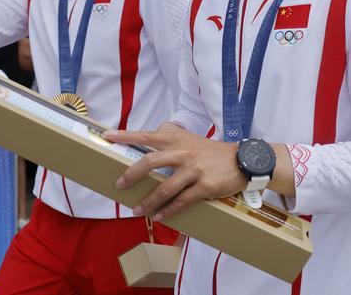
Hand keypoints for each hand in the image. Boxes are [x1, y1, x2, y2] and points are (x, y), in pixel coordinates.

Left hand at [104, 129, 243, 220]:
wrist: (242, 160)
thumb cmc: (211, 151)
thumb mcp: (190, 138)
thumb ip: (171, 136)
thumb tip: (151, 134)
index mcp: (177, 140)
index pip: (146, 136)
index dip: (126, 136)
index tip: (107, 136)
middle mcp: (183, 152)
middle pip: (150, 162)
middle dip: (131, 174)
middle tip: (118, 184)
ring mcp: (194, 169)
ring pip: (165, 187)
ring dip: (148, 201)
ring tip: (136, 210)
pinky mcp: (204, 186)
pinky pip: (182, 201)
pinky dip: (168, 211)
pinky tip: (159, 216)